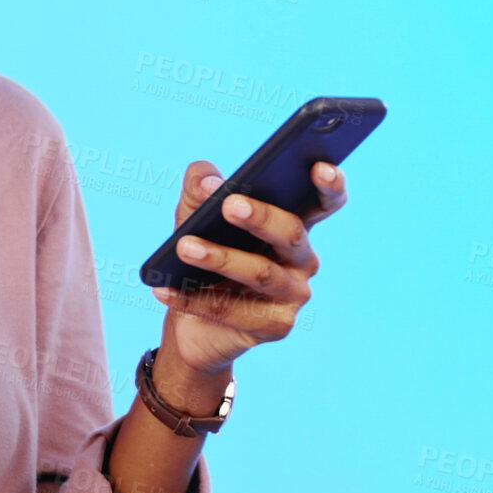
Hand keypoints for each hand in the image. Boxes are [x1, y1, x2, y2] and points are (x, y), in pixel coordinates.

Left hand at [154, 160, 348, 374]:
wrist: (192, 320)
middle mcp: (302, 259)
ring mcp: (293, 295)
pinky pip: (231, 309)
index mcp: (292, 224)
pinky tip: (163, 288)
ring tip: (183, 246)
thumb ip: (200, 186)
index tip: (320, 166)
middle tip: (229, 204)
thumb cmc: (203, 252)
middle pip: (291, 233)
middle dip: (261, 217)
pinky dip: (192, 298)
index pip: (324, 201)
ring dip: (219, 258)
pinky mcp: (275, 326)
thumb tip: (208, 183)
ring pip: (261, 273)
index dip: (329, 185)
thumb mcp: (194, 213)